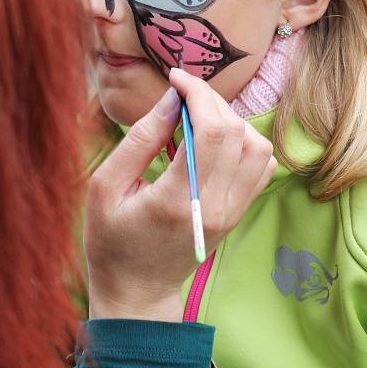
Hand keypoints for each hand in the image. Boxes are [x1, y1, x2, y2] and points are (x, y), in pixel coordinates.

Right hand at [84, 68, 276, 320]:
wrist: (136, 289)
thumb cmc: (111, 239)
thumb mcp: (106, 187)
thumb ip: (140, 140)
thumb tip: (171, 98)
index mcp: (179, 201)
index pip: (212, 131)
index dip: (198, 93)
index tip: (175, 78)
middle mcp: (215, 207)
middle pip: (239, 133)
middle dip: (212, 101)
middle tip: (181, 95)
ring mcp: (232, 212)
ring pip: (258, 147)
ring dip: (231, 121)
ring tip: (196, 119)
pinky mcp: (238, 214)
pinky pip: (261, 166)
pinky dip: (243, 142)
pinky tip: (212, 141)